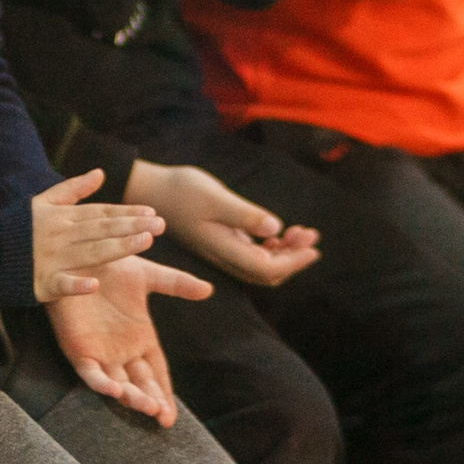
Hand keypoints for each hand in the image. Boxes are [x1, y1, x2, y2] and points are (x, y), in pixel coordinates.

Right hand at [30, 166, 164, 299]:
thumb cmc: (18, 227)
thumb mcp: (44, 201)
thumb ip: (74, 189)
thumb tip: (100, 173)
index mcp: (63, 217)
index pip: (101, 213)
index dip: (127, 213)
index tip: (152, 213)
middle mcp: (61, 235)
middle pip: (102, 230)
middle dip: (132, 227)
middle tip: (160, 226)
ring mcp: (52, 259)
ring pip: (90, 253)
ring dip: (118, 247)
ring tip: (144, 243)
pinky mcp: (41, 282)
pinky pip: (61, 285)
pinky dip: (76, 285)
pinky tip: (95, 285)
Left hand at [49, 254, 211, 425]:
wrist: (77, 255)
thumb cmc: (109, 266)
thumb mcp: (147, 276)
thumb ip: (176, 284)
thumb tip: (208, 290)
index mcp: (140, 338)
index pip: (157, 373)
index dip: (165, 394)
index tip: (172, 416)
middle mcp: (121, 351)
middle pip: (140, 384)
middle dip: (152, 401)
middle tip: (163, 417)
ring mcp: (100, 352)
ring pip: (118, 383)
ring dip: (132, 397)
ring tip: (147, 406)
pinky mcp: (78, 349)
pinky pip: (90, 372)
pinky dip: (101, 383)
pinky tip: (114, 389)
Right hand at [125, 160, 318, 287]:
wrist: (151, 190)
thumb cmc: (181, 190)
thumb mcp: (215, 198)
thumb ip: (245, 215)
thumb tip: (276, 228)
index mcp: (224, 249)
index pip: (268, 269)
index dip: (294, 262)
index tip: (313, 247)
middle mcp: (224, 256)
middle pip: (268, 272)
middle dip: (294, 258)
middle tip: (311, 235)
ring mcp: (223, 250)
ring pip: (262, 264)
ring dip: (285, 251)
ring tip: (302, 232)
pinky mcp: (221, 241)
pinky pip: (252, 253)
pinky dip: (271, 245)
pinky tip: (278, 232)